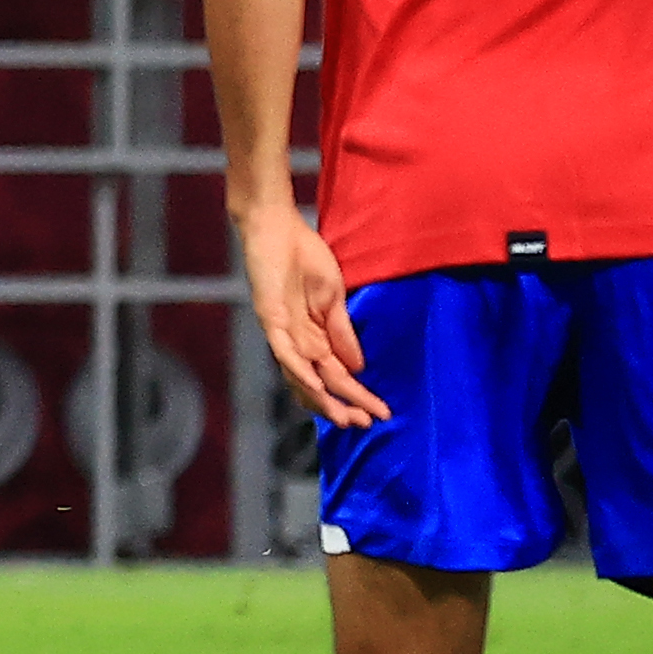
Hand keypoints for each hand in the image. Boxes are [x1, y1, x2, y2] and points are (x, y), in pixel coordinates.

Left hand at [239, 201, 384, 430]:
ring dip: (324, 399)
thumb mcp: (333, 299)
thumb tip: (359, 366)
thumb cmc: (305, 258)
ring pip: (302, 377)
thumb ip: (343, 333)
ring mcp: (282, 332)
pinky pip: (284, 352)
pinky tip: (317, 388)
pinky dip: (300, 372)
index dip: (358, 395)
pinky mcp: (270, 319)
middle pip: (320, 383)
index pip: (337, 375)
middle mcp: (297, 342)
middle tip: (366, 425)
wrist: (279, 229)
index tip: (382, 412)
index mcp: (313, 337)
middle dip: (343, 406)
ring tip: (346, 418)